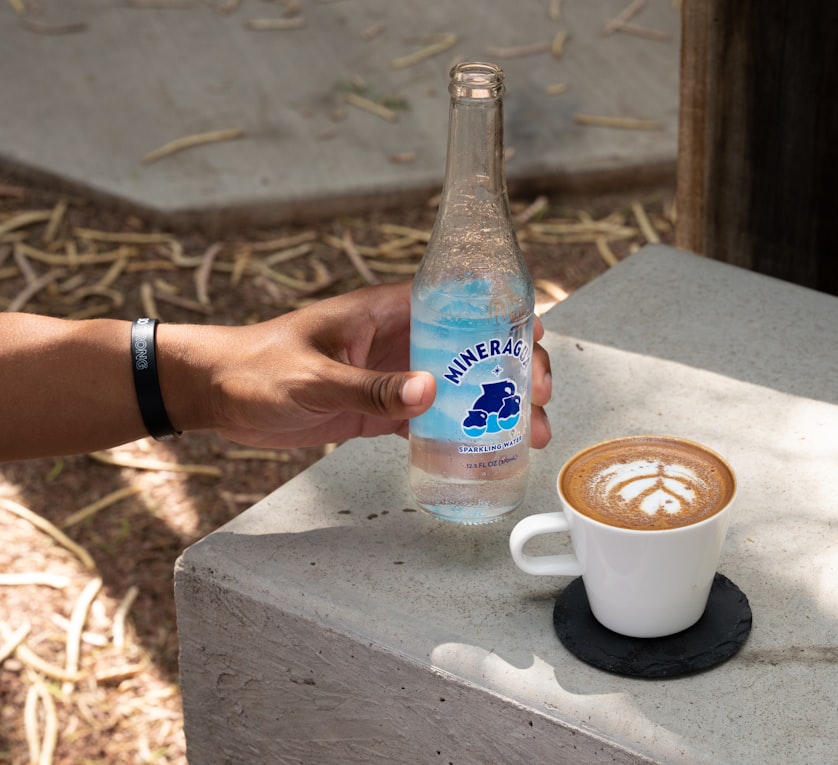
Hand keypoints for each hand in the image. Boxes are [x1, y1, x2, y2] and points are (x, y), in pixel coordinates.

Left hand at [166, 281, 552, 449]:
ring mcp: (393, 377)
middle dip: (514, 372)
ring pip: (461, 388)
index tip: (534, 343)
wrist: (216, 394)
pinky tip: (487, 454)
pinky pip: (432, 421)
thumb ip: (368, 386)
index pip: (461, 305)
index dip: (504, 320)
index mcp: (388, 312)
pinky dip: (461, 435)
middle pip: (474, 350)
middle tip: (540, 404)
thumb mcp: (312, 375)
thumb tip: (432, 392)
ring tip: (529, 436)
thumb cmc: (256, 368)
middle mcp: (400, 341)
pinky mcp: (380, 411)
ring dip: (496, 409)